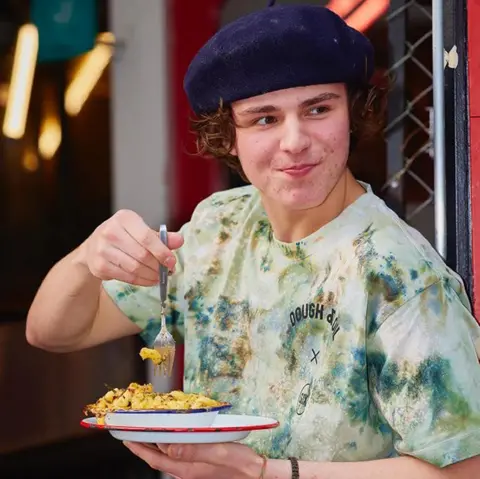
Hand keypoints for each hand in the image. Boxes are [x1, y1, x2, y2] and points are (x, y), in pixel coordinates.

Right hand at [75, 209, 183, 285]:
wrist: (94, 246)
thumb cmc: (124, 237)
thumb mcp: (142, 231)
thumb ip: (161, 237)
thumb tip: (180, 240)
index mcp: (124, 218)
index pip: (147, 237)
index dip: (162, 251)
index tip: (172, 261)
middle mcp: (110, 231)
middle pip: (142, 254)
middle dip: (158, 266)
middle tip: (168, 271)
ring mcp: (102, 249)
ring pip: (134, 268)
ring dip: (151, 275)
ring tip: (160, 276)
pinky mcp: (99, 266)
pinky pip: (126, 277)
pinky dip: (142, 281)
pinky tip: (149, 280)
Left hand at [123, 441, 265, 478]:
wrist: (257, 475)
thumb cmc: (240, 463)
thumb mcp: (217, 452)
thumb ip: (192, 449)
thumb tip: (166, 447)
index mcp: (187, 468)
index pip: (155, 459)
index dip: (139, 448)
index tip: (126, 437)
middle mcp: (187, 471)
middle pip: (158, 459)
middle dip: (143, 446)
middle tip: (133, 432)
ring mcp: (194, 470)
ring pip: (168, 459)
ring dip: (156, 447)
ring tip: (148, 433)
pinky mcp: (201, 467)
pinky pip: (179, 457)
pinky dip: (170, 447)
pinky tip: (174, 439)